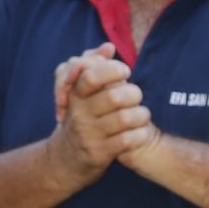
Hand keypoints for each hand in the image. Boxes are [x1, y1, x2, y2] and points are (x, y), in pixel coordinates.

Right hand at [49, 52, 154, 179]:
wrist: (65, 160)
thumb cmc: (82, 118)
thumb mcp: (81, 93)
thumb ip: (93, 65)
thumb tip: (108, 47)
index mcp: (75, 96)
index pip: (91, 75)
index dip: (112, 70)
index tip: (125, 72)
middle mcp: (80, 114)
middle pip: (114, 96)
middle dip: (134, 93)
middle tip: (137, 97)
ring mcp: (89, 135)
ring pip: (125, 118)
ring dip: (142, 115)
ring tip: (143, 115)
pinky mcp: (99, 154)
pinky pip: (128, 141)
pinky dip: (141, 134)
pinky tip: (142, 132)